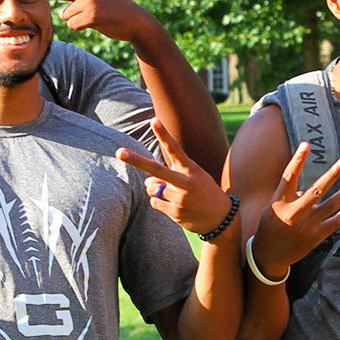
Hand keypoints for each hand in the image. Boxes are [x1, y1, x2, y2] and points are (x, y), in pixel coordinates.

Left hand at [45, 0, 155, 45]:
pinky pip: (73, 25)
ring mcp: (89, 1)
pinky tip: (93, 24)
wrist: (136, 20)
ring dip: (73, 20)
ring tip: (91, 18)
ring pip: (64, 15)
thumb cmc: (115, 9)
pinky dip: (79, 28)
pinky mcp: (92, 16)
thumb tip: (60, 14)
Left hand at [118, 120, 235, 234]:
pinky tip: (175, 205)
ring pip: (151, 187)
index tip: (153, 121)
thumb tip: (146, 182)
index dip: (163, 134)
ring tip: (174, 194)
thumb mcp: (193, 177)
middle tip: (119, 152)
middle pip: (155, 169)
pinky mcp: (175, 213)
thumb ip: (169, 175)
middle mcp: (184, 182)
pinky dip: (159, 201)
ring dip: (155, 188)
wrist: (221, 218)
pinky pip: (154, 202)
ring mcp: (179, 199)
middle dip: (136, 160)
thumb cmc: (203, 192)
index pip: (174, 149)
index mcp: (191, 169)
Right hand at [249, 143, 339, 277]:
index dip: (297, 159)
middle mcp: (294, 212)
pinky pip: (334, 222)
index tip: (306, 144)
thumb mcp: (273, 208)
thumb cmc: (271, 226)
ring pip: (331, 205)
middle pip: (317, 189)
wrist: (268, 256)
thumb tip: (311, 189)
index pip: (289, 176)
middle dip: (333, 174)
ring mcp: (307, 225)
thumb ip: (291, 196)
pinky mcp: (315, 237)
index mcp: (280, 202)